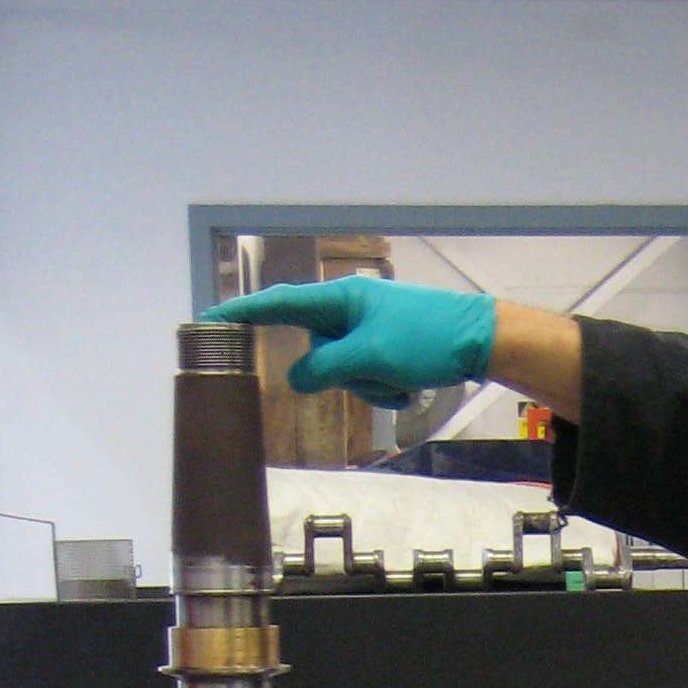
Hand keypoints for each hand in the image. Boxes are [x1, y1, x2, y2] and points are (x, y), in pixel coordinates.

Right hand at [202, 279, 495, 407]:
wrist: (480, 341)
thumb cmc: (426, 338)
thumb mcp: (368, 357)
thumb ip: (323, 369)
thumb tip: (297, 379)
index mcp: (338, 298)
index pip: (277, 305)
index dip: (240, 314)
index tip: (206, 320)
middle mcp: (348, 311)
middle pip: (318, 354)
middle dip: (345, 376)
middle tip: (380, 372)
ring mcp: (367, 331)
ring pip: (345, 373)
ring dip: (371, 386)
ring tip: (403, 377)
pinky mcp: (386, 349)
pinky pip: (369, 379)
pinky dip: (386, 388)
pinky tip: (412, 382)